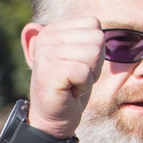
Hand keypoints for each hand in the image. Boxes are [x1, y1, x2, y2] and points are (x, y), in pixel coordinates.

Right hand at [25, 15, 105, 137]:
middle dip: (94, 62)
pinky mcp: (49, 71)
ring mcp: (45, 53)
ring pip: (93, 53)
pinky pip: (84, 72)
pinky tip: (69, 91)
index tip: (78, 64)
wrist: (52, 118)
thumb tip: (97, 27)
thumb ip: (85, 38)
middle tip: (76, 77)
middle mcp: (45, 37)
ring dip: (89, 74)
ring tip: (72, 83)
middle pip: (96, 38)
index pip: (93, 24)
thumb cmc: (70, 87)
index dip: (94, 48)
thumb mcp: (79, 56)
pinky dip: (83, 85)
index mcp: (51, 30)